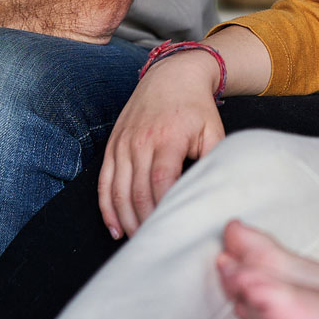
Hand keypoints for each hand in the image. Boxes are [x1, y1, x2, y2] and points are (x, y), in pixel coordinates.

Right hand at [98, 53, 224, 238]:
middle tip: (156, 243)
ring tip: (137, 241)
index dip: (164, 209)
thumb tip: (215, 193)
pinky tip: (115, 227)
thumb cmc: (197, 107)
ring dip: (125, 219)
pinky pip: (104, 182)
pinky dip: (107, 207)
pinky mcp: (113, 145)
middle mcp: (140, 142)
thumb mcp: (214, 130)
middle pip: (137, 192)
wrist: (172, 75)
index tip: (173, 229)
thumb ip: (213, 160)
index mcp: (167, 138)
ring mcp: (123, 143)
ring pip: (118, 191)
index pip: (161, 182)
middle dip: (145, 222)